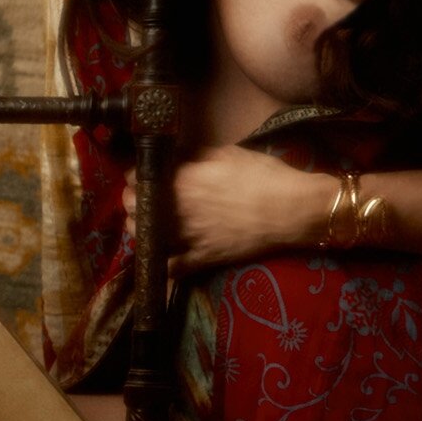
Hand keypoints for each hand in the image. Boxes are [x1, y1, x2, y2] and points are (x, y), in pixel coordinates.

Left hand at [122, 146, 334, 275]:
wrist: (290, 209)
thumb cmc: (263, 176)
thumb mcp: (228, 154)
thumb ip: (197, 156)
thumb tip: (179, 157)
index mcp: (182, 180)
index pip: (138, 178)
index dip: (136, 176)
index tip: (140, 175)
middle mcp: (177, 210)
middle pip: (133, 207)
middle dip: (131, 200)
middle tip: (139, 196)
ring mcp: (187, 237)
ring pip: (143, 237)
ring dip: (138, 228)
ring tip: (145, 222)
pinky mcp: (202, 258)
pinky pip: (171, 267)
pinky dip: (160, 262)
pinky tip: (159, 255)